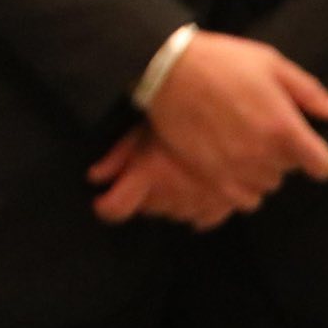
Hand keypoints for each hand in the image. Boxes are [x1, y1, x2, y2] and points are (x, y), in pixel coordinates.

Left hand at [88, 125, 242, 230]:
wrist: (233, 109)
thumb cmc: (179, 112)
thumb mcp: (142, 130)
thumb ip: (116, 157)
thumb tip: (94, 177)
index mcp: (150, 174)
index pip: (115, 208)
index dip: (106, 206)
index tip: (103, 201)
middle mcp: (175, 193)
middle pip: (148, 209)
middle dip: (144, 196)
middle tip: (149, 173)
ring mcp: (204, 200)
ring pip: (176, 214)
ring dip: (171, 201)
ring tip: (175, 175)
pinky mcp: (231, 202)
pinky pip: (206, 218)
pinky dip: (199, 208)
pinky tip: (196, 192)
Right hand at [144, 32, 327, 208]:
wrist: (166, 70)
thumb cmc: (219, 61)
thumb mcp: (270, 63)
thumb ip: (308, 91)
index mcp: (285, 128)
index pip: (323, 166)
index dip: (319, 157)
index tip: (307, 148)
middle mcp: (264, 155)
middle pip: (288, 172)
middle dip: (280, 155)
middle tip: (259, 131)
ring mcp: (235, 168)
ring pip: (265, 186)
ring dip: (259, 171)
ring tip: (240, 148)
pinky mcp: (209, 175)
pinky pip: (239, 198)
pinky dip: (239, 186)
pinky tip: (228, 165)